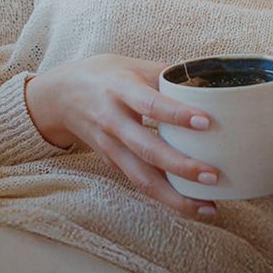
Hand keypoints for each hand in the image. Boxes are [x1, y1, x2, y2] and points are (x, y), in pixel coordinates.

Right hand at [25, 54, 222, 219]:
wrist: (60, 96)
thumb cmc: (105, 76)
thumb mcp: (133, 65)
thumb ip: (168, 74)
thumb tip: (210, 84)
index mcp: (120, 90)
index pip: (150, 104)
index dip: (176, 114)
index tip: (206, 122)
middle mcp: (113, 121)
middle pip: (147, 150)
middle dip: (181, 166)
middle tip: (213, 176)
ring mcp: (110, 147)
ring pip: (142, 178)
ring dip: (176, 197)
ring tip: (208, 208)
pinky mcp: (112, 164)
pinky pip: (140, 183)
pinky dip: (166, 196)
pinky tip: (192, 205)